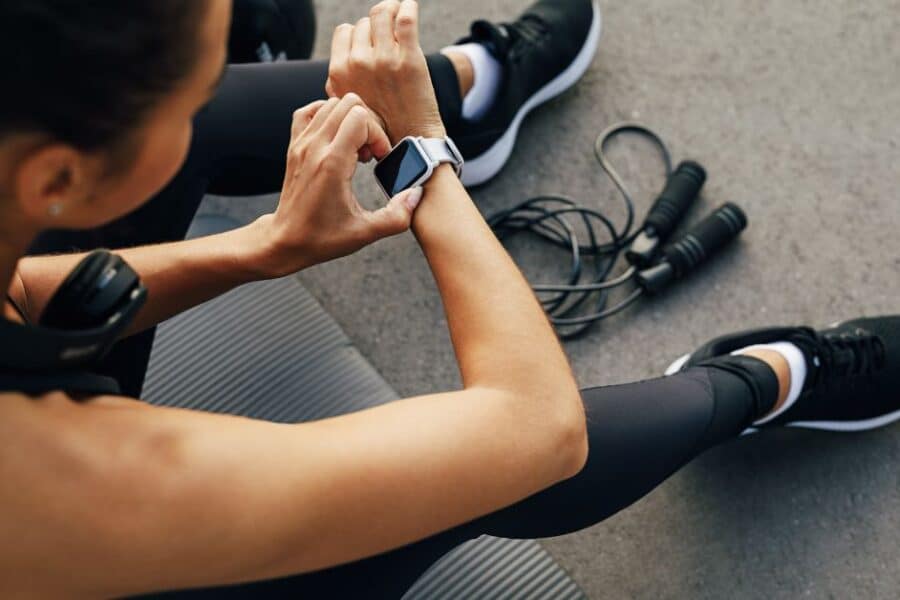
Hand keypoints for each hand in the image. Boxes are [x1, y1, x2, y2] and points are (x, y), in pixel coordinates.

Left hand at [250, 95, 422, 277]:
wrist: (286, 240)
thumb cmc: (322, 237)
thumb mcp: (365, 232)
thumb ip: (397, 216)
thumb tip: (416, 194)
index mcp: (332, 164)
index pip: (361, 118)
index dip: (378, 135)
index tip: (379, 159)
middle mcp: (314, 147)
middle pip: (348, 104)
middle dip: (367, 124)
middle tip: (369, 153)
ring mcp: (301, 144)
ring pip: (331, 104)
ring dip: (349, 120)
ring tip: (355, 148)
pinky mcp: (294, 146)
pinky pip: (309, 112)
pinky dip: (327, 116)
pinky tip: (337, 137)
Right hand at [327, 0, 446, 142]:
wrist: (410, 141)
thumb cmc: (380, 128)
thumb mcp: (347, 107)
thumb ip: (337, 85)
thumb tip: (336, 70)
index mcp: (340, 72)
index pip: (345, 31)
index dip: (358, 34)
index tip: (371, 41)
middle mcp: (359, 63)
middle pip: (365, 22)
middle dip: (377, 27)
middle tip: (389, 37)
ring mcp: (385, 59)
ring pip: (382, 13)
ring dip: (391, 10)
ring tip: (399, 14)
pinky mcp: (410, 58)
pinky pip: (405, 18)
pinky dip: (408, 7)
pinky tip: (409, 7)